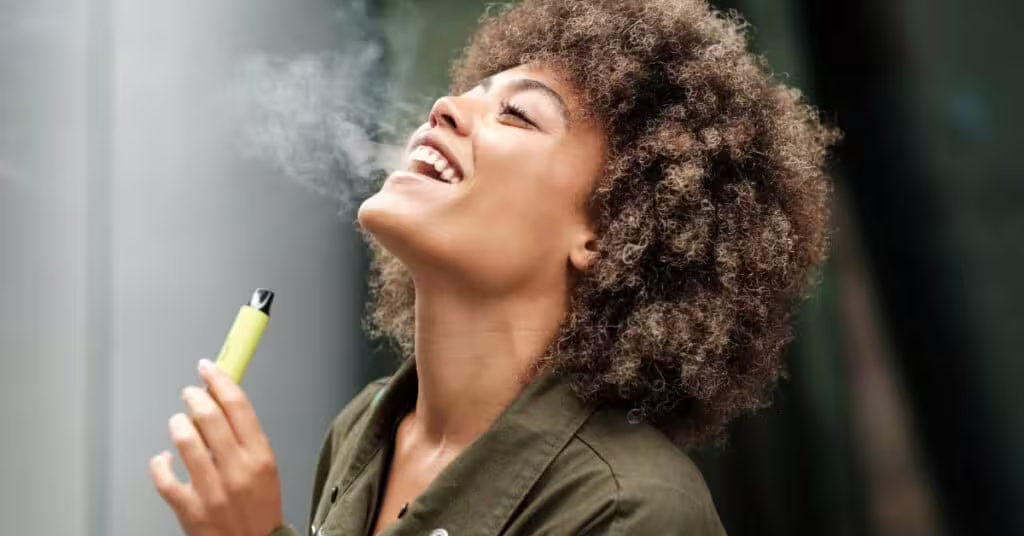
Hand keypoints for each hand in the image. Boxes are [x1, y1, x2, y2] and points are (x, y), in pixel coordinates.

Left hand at [150, 359, 283, 535]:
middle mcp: (237, 471)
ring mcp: (212, 490)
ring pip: (184, 441)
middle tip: (190, 392)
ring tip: (178, 422)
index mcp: (261, 457)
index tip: (209, 368)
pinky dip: (159, 463)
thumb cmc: (260, 509)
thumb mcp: (267, 469)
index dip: (220, 380)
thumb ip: (246, 439)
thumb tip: (220, 404)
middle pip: (210, 417)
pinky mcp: (190, 509)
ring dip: (177, 424)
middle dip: (195, 396)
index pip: (239, 406)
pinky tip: (163, 460)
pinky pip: (164, 477)